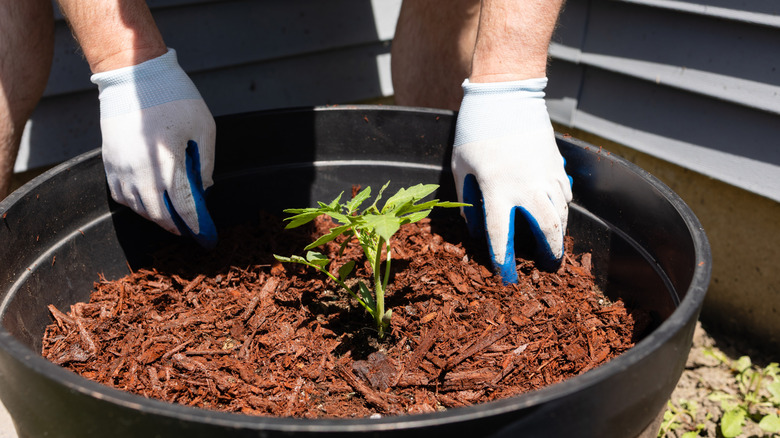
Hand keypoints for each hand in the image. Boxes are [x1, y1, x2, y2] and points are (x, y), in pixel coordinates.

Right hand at [91, 49, 216, 247]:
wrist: (134, 74)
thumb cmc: (175, 97)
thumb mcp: (204, 128)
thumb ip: (206, 162)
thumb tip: (204, 187)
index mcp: (168, 163)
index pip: (183, 206)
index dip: (194, 224)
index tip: (205, 234)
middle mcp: (141, 171)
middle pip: (157, 213)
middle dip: (174, 225)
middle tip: (188, 229)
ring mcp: (121, 167)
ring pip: (136, 207)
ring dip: (154, 216)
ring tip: (170, 217)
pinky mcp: (108, 161)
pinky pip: (119, 194)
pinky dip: (134, 204)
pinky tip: (147, 202)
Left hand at [452, 78, 571, 282]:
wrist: (505, 94)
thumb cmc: (475, 130)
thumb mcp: (460, 166)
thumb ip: (467, 199)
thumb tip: (475, 226)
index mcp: (497, 189)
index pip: (500, 235)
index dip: (503, 260)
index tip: (505, 277)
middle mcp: (527, 186)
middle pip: (547, 230)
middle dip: (549, 253)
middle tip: (547, 266)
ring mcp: (546, 174)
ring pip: (562, 213)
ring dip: (559, 233)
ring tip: (554, 246)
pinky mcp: (557, 163)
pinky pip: (566, 193)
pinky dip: (564, 208)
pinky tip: (557, 213)